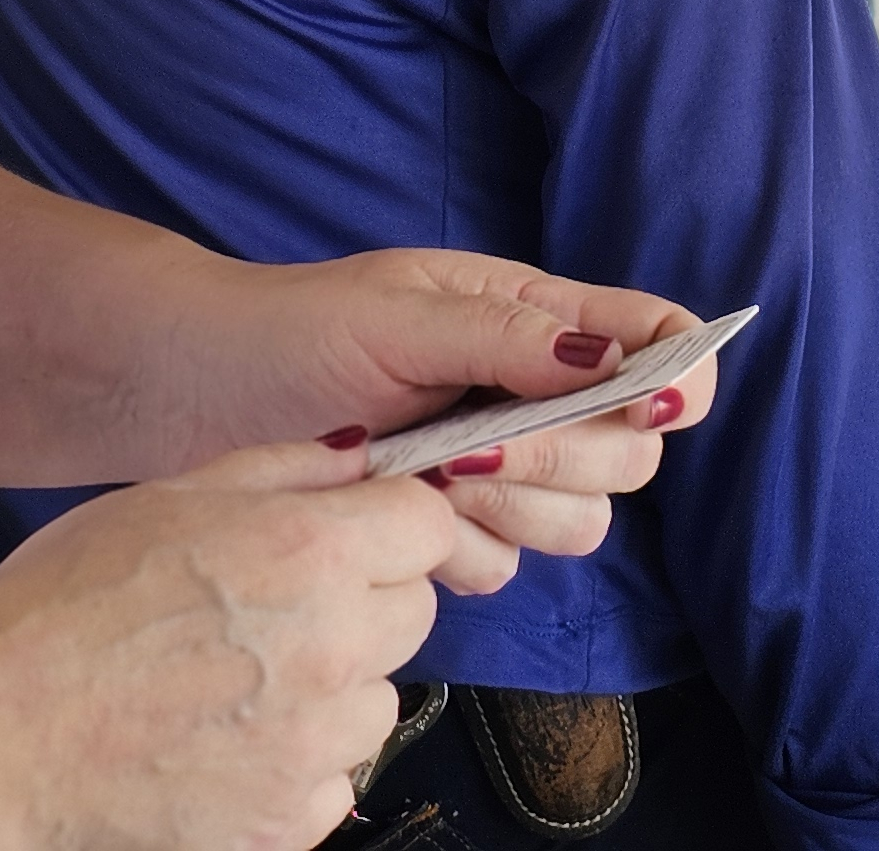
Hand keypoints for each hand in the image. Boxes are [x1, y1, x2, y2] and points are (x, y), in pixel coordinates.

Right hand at [0, 439, 453, 850]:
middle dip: (362, 604)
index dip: (391, 526)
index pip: (427, 527)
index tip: (352, 537)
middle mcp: (332, 650)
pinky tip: (222, 741)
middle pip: (411, 615)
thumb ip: (286, 469)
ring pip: (376, 705)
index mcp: (311, 553)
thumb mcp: (172, 495)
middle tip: (274, 609)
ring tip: (236, 682)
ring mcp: (313, 749)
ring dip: (331, 691)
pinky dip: (295, 765)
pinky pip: (332, 783)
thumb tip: (362, 460)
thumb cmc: (62, 604)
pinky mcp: (287, 824)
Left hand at [179, 250, 718, 586]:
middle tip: (474, 445)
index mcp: (535, 319)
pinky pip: (504, 565)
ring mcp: (500, 470)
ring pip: (580, 522)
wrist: (196, 399)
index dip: (683, 374)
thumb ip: (506, 336)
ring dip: (512, 507)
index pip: (658, 343)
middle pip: (632, 452)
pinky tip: (401, 513)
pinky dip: (456, 550)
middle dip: (564, 456)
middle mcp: (534, 395)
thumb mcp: (397, 314)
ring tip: (429, 475)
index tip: (657, 403)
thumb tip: (613, 363)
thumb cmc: (292, 331)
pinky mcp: (454, 532)